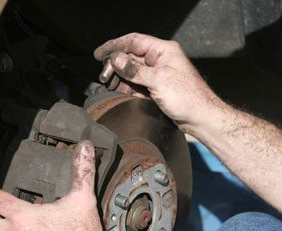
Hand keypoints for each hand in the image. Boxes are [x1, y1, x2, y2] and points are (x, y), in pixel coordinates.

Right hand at [94, 33, 221, 131]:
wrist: (200, 118)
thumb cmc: (187, 97)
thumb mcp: (159, 81)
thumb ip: (135, 70)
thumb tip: (116, 59)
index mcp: (163, 51)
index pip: (134, 41)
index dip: (115, 45)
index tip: (99, 53)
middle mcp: (159, 60)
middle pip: (131, 57)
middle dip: (116, 65)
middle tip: (104, 75)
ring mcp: (157, 74)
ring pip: (132, 72)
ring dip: (120, 78)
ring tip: (110, 85)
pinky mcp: (156, 88)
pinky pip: (137, 84)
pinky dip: (128, 88)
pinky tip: (120, 92)